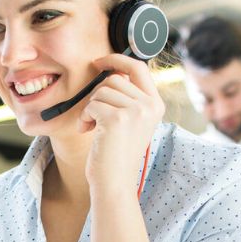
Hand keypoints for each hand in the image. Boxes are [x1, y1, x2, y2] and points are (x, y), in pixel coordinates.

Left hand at [78, 54, 164, 192]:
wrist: (115, 182)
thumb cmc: (117, 153)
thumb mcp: (131, 121)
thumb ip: (128, 97)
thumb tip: (111, 70)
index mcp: (156, 104)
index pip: (139, 67)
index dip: (117, 59)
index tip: (99, 61)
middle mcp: (149, 106)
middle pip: (114, 78)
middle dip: (98, 95)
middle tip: (95, 115)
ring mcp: (135, 112)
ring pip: (101, 91)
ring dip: (90, 108)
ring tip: (93, 127)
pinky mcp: (117, 119)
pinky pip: (92, 105)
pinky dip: (84, 117)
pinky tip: (88, 131)